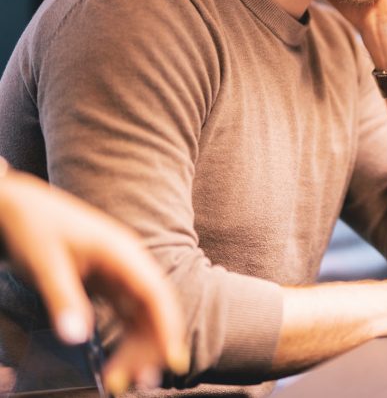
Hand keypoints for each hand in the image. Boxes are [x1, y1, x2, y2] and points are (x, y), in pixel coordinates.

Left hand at [0, 161, 187, 393]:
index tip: (171, 359)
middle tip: (133, 384)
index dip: (167, 326)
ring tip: (122, 379)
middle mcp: (128, 263)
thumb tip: (77, 338)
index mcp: (122, 252)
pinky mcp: (107, 282)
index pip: (156, 293)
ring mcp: (119, 272)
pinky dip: (123, 338)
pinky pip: (125, 314)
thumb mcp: (44, 262)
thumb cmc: (33, 225)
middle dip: (149, 346)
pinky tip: (114, 360)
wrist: (18, 204)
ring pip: (142, 314)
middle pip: (153, 309)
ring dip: (137, 347)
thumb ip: (63, 298)